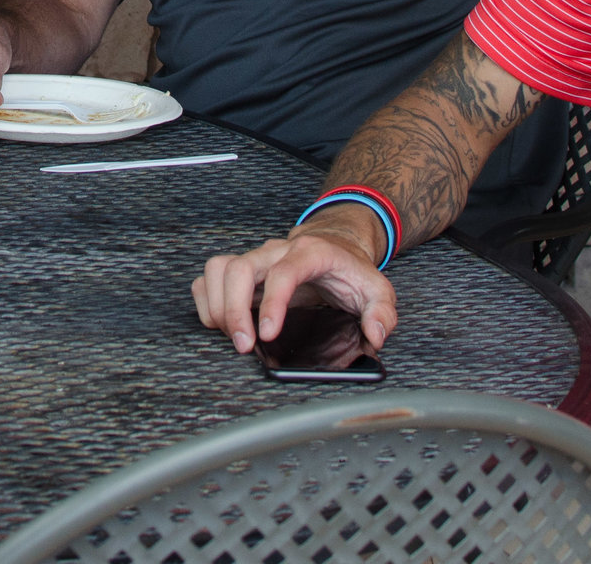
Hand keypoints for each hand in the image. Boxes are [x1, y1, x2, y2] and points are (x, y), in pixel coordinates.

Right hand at [192, 216, 396, 355]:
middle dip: (235, 309)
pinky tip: (220, 322)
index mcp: (310, 253)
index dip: (271, 303)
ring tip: (232, 336)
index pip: (283, 273)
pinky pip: (212, 276)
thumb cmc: (351, 269)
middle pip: (240, 268)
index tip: (267, 334)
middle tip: (243, 345)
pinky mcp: (243, 269)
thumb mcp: (378, 289)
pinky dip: (208, 300)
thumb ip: (382, 312)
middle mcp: (277, 251)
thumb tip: (374, 335)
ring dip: (218, 304)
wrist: (334, 244)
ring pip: (220, 268)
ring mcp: (257, 259)